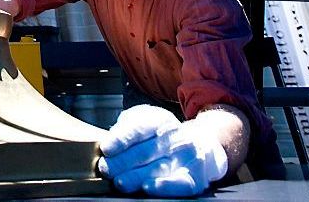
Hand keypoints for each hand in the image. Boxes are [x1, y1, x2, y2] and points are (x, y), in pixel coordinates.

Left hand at [98, 104, 227, 196]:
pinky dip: (164, 186)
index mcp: (159, 121)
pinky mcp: (195, 177)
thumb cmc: (163, 135)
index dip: (121, 140)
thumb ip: (127, 127)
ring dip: (136, 177)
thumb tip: (110, 140)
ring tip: (120, 181)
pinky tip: (148, 187)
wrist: (202, 145)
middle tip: (106, 169)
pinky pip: (180, 184)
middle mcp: (174, 138)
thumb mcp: (146, 120)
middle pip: (145, 151)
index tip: (106, 149)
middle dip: (122, 162)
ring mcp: (186, 158)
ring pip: (158, 168)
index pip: (138, 129)